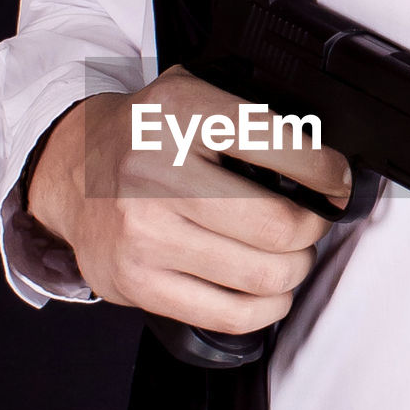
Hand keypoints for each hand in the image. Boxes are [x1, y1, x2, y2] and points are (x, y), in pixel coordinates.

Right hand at [27, 65, 351, 333]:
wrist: (71, 170)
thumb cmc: (145, 135)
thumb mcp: (192, 94)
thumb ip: (251, 115)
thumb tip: (326, 161)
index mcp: (180, 113)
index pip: (284, 148)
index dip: (328, 173)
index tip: (337, 184)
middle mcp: (156, 172)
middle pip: (279, 225)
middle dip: (312, 229)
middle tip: (311, 222)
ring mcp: (143, 233)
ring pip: (262, 275)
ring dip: (293, 269)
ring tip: (287, 255)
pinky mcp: (136, 282)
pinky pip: (230, 314)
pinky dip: (266, 308)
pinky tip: (267, 291)